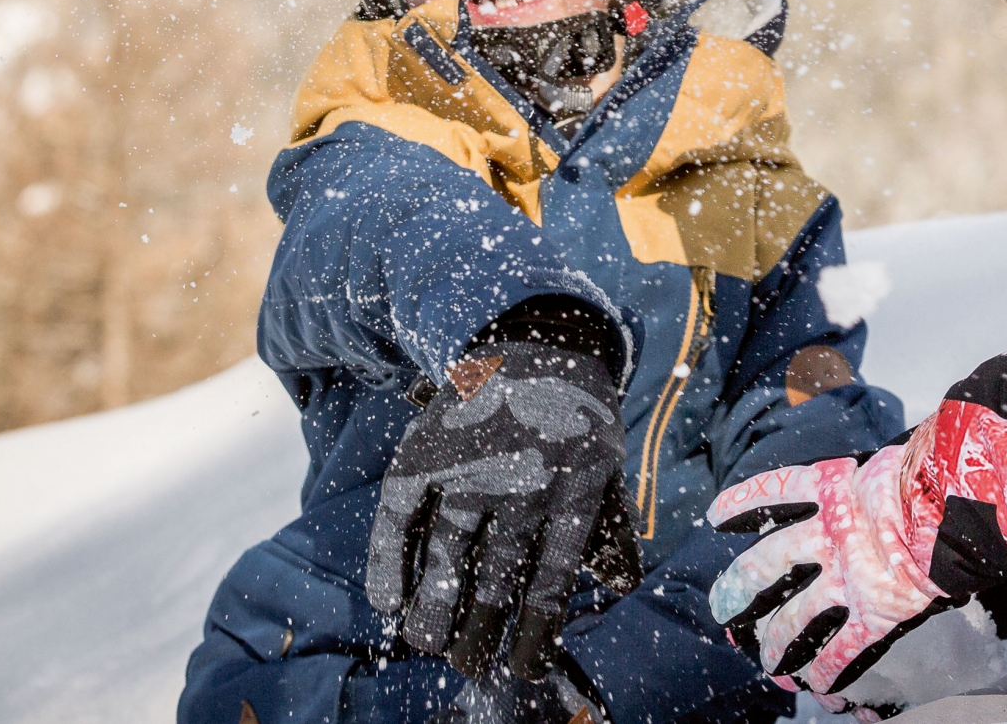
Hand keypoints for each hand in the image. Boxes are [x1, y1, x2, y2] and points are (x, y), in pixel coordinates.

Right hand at [367, 342, 640, 680]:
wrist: (536, 336)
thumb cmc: (578, 415)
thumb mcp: (608, 463)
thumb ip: (610, 527)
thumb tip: (620, 589)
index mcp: (572, 487)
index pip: (551, 578)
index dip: (535, 630)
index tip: (523, 669)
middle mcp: (520, 478)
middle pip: (495, 573)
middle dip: (479, 629)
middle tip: (467, 665)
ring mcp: (470, 461)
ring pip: (447, 549)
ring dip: (434, 606)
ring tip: (427, 643)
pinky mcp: (427, 446)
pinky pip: (399, 511)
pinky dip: (388, 557)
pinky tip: (386, 600)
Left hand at [706, 448, 950, 696]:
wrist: (948, 506)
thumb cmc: (927, 476)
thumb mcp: (889, 462)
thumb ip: (873, 476)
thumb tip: (883, 472)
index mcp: (831, 490)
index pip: (774, 492)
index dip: (742, 503)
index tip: (716, 516)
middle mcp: (828, 536)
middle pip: (768, 563)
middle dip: (740, 586)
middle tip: (721, 605)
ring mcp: (847, 577)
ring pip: (798, 616)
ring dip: (777, 641)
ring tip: (767, 662)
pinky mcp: (873, 611)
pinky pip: (842, 648)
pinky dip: (826, 669)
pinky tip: (815, 686)